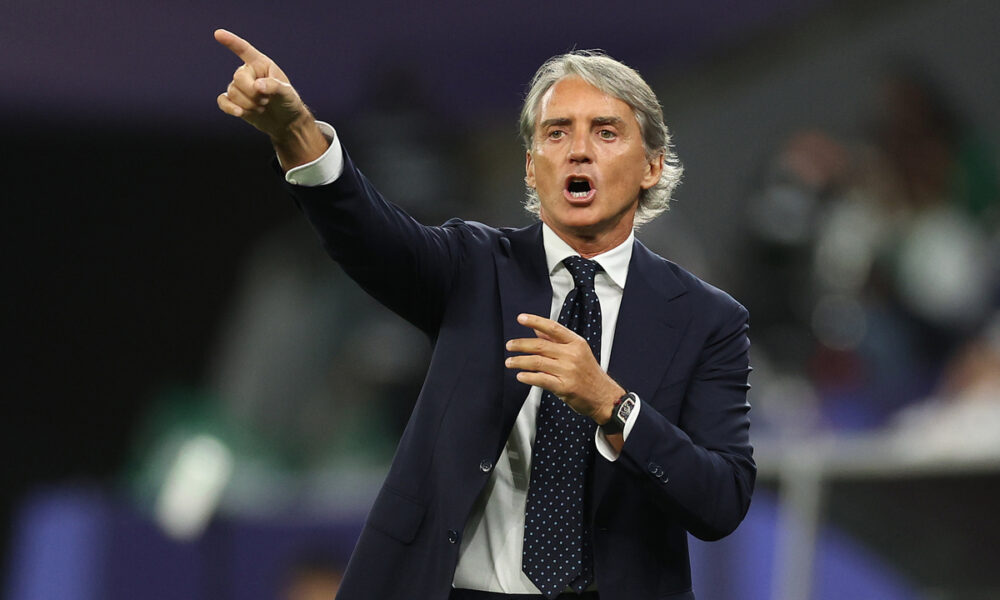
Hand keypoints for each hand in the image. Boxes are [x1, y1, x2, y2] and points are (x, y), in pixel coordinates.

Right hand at [214, 29, 327, 166]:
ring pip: (233, 92)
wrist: (285, 122)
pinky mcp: (234, 102)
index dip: (232, 42)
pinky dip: (230, 108)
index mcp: (261, 64)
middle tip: (267, 101)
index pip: (244, 50)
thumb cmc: (288, 102)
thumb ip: (274, 86)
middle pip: (239, 78)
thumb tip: (256, 86)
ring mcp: (239, 87)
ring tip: (263, 107)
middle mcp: (248, 73)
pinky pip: (223, 101)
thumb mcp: (287, 93)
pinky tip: (239, 113)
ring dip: (250, 104)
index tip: (218, 34)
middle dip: (253, 93)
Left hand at [505, 313, 623, 423]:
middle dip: (521, 344)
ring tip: (509, 362)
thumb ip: (556, 340)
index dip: (535, 321)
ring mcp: (569, 371)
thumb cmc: (589, 374)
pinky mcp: (565, 387)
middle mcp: (572, 354)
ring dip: (519, 361)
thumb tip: (536, 329)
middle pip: (540, 345)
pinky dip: (528, 377)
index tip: (521, 318)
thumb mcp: (578, 351)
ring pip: (537, 362)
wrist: (604, 397)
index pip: (553, 327)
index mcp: (576, 343)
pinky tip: (520, 376)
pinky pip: (541, 379)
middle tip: (509, 345)